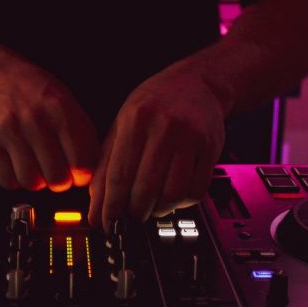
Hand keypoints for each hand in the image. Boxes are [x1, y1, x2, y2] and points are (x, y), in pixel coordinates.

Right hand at [0, 56, 98, 190]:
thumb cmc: (38, 95)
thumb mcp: (68, 105)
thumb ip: (83, 138)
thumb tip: (87, 175)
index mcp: (60, 108)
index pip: (80, 162)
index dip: (81, 176)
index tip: (77, 175)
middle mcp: (33, 118)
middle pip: (56, 178)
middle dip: (59, 181)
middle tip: (56, 173)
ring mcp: (8, 129)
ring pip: (31, 182)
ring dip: (36, 181)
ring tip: (36, 167)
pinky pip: (6, 180)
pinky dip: (14, 180)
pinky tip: (17, 166)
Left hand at [88, 64, 225, 229]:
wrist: (197, 83)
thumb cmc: (154, 105)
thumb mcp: (122, 125)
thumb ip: (106, 165)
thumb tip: (96, 206)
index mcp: (136, 120)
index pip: (119, 175)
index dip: (111, 206)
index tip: (107, 223)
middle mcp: (164, 127)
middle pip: (145, 188)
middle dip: (134, 212)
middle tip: (129, 219)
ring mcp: (191, 137)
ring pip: (172, 193)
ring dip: (159, 210)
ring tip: (151, 208)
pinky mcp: (211, 147)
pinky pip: (196, 189)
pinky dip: (182, 203)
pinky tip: (172, 198)